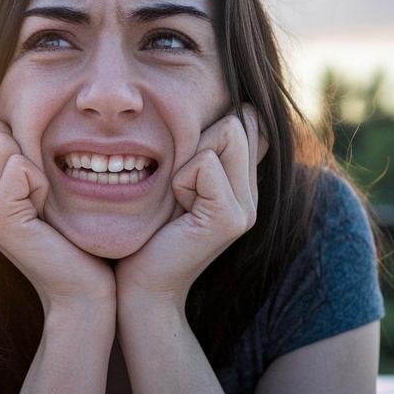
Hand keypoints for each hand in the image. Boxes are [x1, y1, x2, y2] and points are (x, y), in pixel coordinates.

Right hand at [0, 115, 116, 316]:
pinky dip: (42, 183)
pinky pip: (19, 167)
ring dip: (38, 168)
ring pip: (3, 143)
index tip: (39, 181)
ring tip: (45, 205)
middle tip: (44, 195)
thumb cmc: (78, 242)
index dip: (18, 139)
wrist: (84, 293)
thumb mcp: (48, 192)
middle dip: (27, 149)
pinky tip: (46, 214)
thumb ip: (23, 159)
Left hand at [115, 104, 267, 311]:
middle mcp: (252, 196)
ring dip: (187, 160)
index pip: (247, 121)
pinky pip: (205, 164)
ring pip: (226, 134)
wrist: (141, 286)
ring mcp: (247, 209)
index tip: (183, 169)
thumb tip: (218, 107)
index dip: (210, 129)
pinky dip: (181, 179)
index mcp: (243, 186)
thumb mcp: (175, 182)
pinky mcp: (229, 218)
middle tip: (177, 186)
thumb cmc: (147, 233)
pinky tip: (176, 208)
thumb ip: (198, 150)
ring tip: (176, 198)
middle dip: (198, 141)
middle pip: (238, 122)